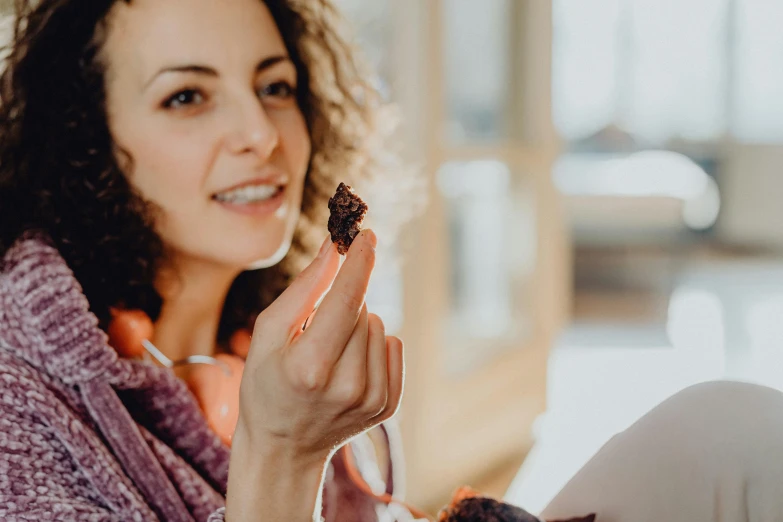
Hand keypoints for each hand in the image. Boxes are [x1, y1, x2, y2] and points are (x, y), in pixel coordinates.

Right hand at [236, 229, 404, 461]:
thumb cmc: (266, 386)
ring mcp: (372, 398)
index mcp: (310, 366)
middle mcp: (348, 384)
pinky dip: (373, 346)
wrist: (284, 449)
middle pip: (361, 308)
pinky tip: (348, 367)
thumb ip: (304, 289)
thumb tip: (335, 248)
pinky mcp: (388, 405)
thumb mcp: (267, 333)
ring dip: (357, 327)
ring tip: (328, 355)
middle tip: (314, 334)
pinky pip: (393, 346)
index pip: (346, 298)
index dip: (359, 262)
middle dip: (341, 305)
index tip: (367, 234)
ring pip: (379, 325)